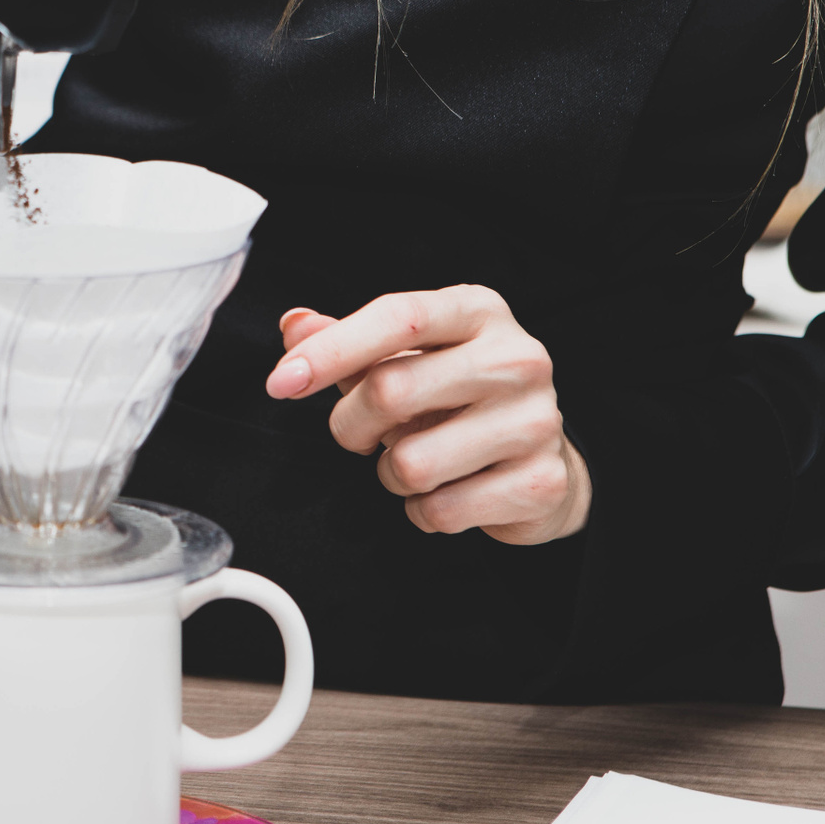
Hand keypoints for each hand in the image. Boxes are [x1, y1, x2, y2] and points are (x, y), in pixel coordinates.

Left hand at [264, 286, 589, 544]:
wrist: (542, 457)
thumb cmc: (461, 396)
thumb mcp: (409, 355)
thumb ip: (348, 340)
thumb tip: (295, 326)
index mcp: (479, 312)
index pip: (397, 317)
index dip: (329, 350)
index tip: (281, 382)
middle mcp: (517, 358)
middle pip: (390, 391)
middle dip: (351, 426)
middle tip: (363, 434)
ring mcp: (537, 421)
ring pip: (411, 463)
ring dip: (391, 474)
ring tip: (416, 459)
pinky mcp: (542, 483)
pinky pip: (441, 511)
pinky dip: (424, 511)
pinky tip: (447, 490)